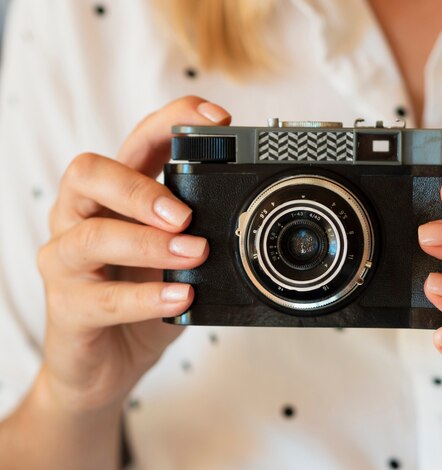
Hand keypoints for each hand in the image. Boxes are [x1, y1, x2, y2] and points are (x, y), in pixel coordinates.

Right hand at [36, 96, 230, 413]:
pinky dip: (145, 298)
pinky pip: (100, 298)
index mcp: (116, 197)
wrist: (105, 364)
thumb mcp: (176, 258)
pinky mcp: (68, 308)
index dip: (172, 121)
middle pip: (90, 173)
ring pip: (90, 235)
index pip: (136, 141)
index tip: (219, 120)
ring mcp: (68, 263)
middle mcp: (83, 218)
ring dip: (148, 243)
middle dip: (140, 188)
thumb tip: (246, 212)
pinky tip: (180, 299)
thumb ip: (198, 230)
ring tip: (193, 254)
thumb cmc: (142, 301)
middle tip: (186, 214)